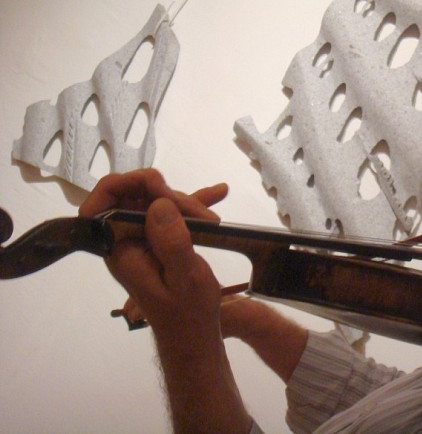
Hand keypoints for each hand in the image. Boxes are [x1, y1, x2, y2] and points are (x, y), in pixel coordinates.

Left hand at [84, 170, 251, 431]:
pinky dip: (195, 203)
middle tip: (200, 214)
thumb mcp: (184, 278)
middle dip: (168, 197)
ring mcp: (144, 241)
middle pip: (135, 198)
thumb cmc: (189, 314)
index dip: (125, 185)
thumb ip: (171, 242)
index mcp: (121, 250)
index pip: (102, 204)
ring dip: (188, 205)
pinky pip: (173, 215)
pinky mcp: (162, 242)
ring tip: (213, 222)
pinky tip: (219, 192)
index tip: (160, 186)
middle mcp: (126, 242)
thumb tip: (159, 204)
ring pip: (157, 203)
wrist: (196, 336)